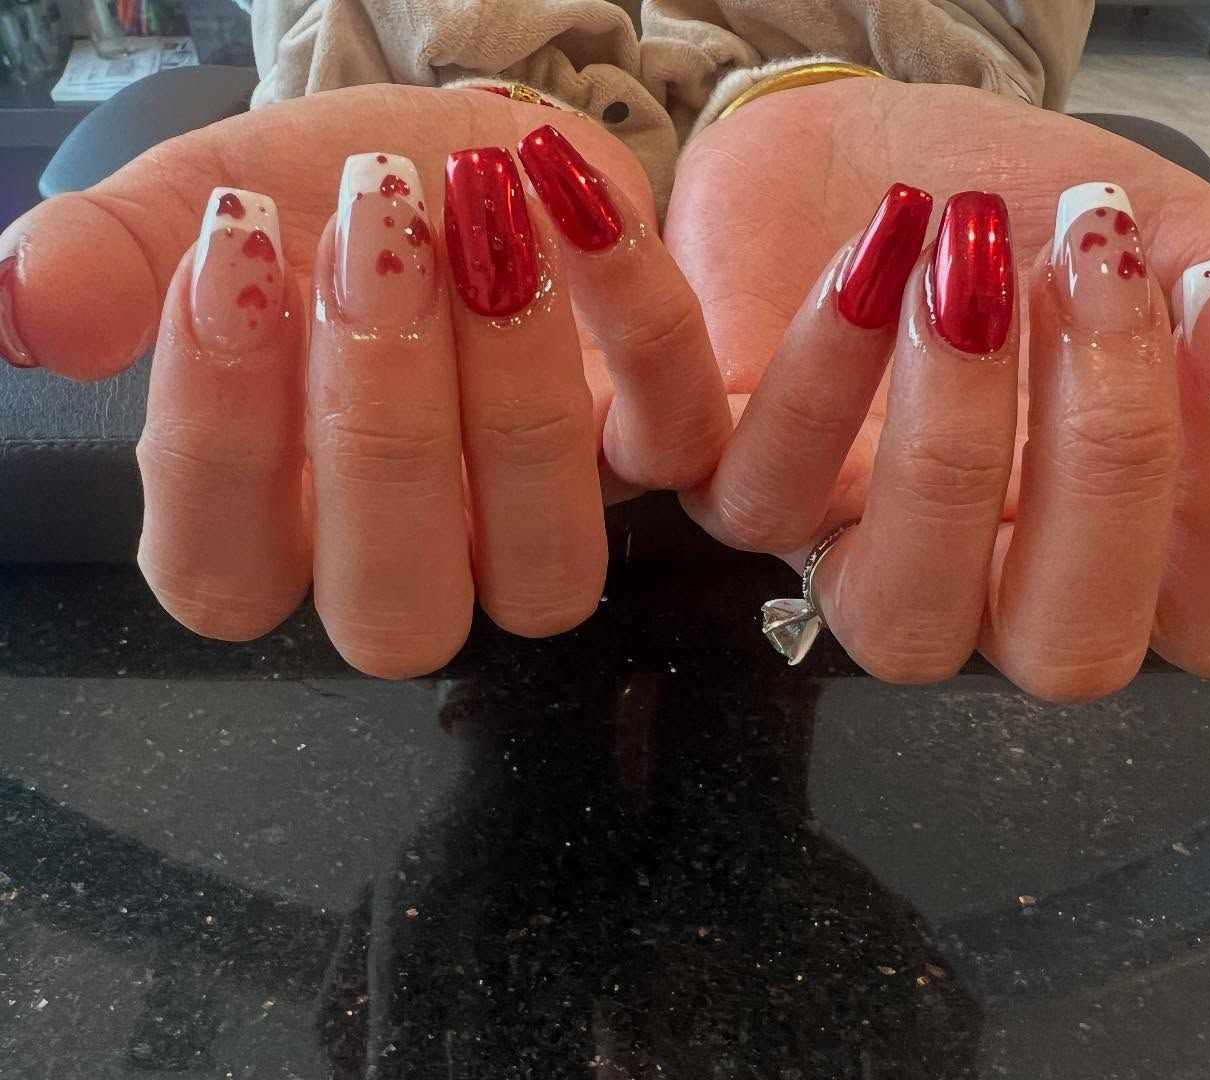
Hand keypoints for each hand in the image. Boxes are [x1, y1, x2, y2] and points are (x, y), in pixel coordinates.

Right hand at [2, 90, 729, 675]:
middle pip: (393, 614)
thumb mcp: (208, 207)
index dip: (219, 441)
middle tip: (364, 238)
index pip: (221, 579)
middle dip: (375, 431)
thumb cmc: (327, 202)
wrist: (465, 150)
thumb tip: (24, 312)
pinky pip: (676, 440)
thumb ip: (115, 261)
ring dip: (511, 393)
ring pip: (547, 568)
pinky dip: (638, 321)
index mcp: (276, 532)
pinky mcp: (654, 456)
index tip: (231, 259)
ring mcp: (541, 530)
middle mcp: (414, 565)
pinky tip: (573, 202)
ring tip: (472, 216)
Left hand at [667, 81, 1209, 697]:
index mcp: (1108, 540)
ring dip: (956, 437)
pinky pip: (758, 498)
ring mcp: (848, 552)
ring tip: (970, 266)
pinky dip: (822, 364)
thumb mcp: (1167, 233)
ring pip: (900, 617)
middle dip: (1107, 462)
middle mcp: (983, 580)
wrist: (860, 139)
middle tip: (1100, 274)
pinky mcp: (731, 489)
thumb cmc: (1012, 207)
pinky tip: (875, 248)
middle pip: (1066, 653)